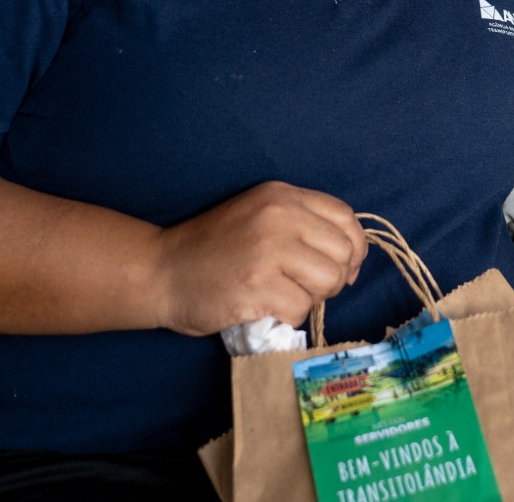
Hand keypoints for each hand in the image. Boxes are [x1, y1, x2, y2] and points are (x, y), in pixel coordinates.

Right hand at [150, 182, 367, 336]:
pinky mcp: (257, 285)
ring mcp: (268, 249)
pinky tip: (264, 307)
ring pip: (328, 282)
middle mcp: (279, 216)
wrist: (160, 271)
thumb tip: (351, 262)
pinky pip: (301, 308)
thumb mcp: (259, 217)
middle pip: (343, 254)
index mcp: (282, 196)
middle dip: (332, 279)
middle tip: (303, 287)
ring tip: (283, 295)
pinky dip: (287, 316)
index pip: (345, 218)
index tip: (342, 268)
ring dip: (311, 298)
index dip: (353, 248)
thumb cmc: (213, 250)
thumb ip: (302, 226)